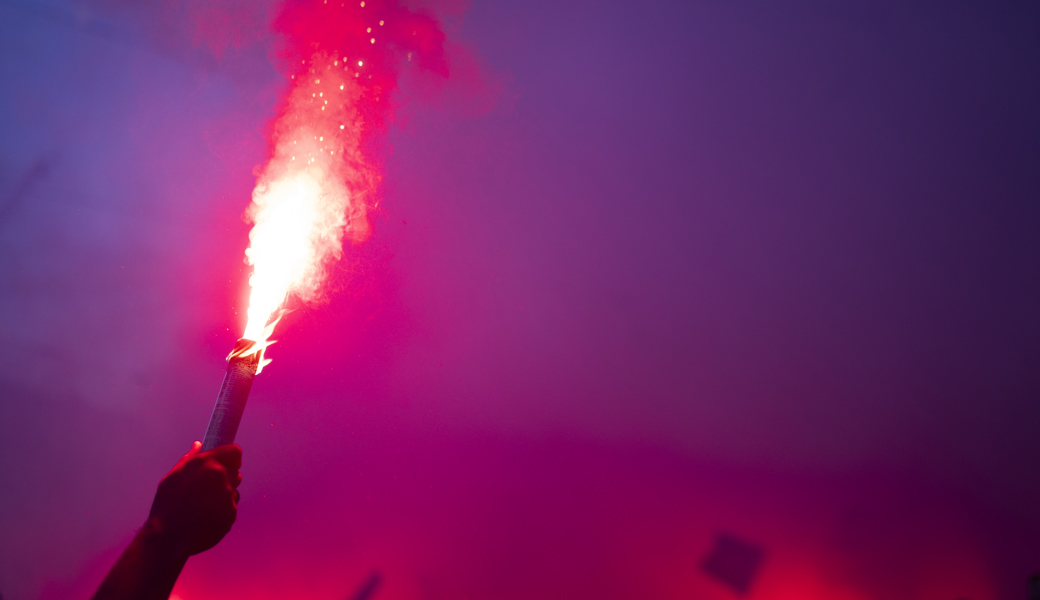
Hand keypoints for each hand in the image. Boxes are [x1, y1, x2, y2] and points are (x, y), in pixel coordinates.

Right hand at [147, 441, 241, 555]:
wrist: (168, 537)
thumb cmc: (167, 505)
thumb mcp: (173, 477)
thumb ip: (190, 458)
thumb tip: (198, 444)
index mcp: (206, 463)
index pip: (235, 452)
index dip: (231, 459)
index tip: (226, 465)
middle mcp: (220, 476)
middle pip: (235, 473)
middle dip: (226, 480)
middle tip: (206, 491)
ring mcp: (227, 496)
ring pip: (233, 493)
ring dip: (224, 497)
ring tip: (202, 507)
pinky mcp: (231, 513)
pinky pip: (230, 509)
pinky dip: (222, 513)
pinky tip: (205, 519)